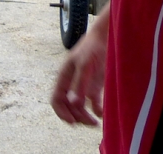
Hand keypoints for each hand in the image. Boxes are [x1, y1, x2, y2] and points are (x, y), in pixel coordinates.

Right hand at [51, 4, 109, 125]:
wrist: (106, 39)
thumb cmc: (92, 49)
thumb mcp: (85, 66)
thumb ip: (80, 84)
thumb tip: (74, 103)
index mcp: (64, 77)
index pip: (56, 99)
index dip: (61, 112)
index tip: (73, 122)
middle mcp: (72, 83)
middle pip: (68, 106)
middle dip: (77, 116)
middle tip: (90, 123)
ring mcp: (83, 85)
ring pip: (79, 107)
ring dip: (85, 116)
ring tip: (96, 123)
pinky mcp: (95, 85)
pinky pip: (92, 103)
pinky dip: (96, 111)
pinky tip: (102, 114)